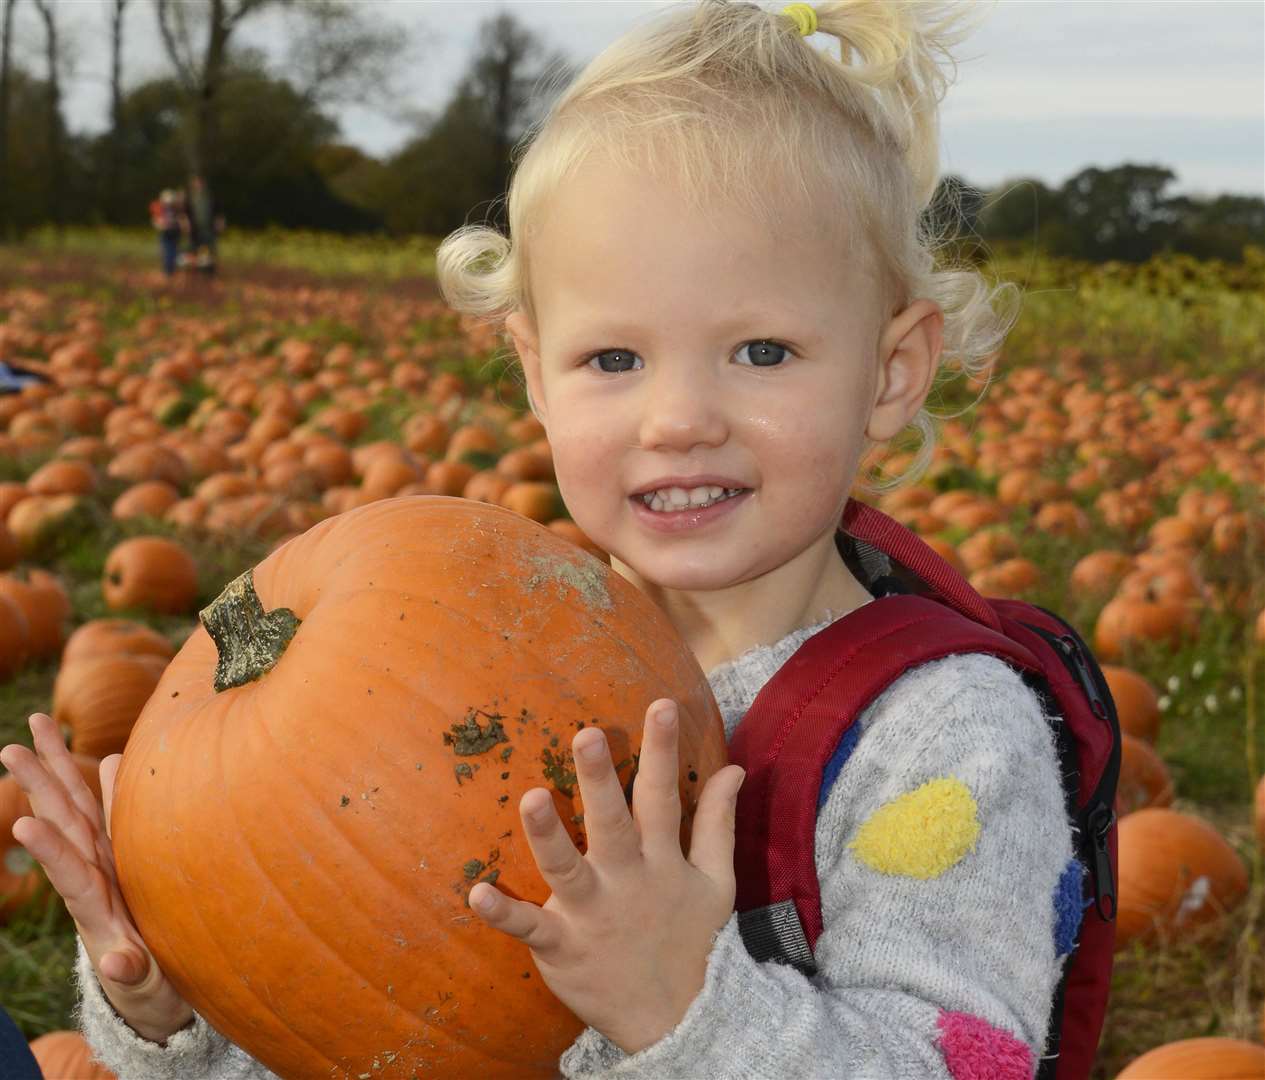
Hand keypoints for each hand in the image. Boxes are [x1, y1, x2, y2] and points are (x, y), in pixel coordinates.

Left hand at [1, 714, 193, 1043]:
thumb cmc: (152, 987)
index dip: (50, 849)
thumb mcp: (143, 985)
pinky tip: (110, 758)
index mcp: (97, 909)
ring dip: (59, 772)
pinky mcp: (129, 862)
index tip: (24, 823)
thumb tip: (117, 962)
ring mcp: (110, 866)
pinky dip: (114, 787)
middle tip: (10, 749)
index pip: (69, 873)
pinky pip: (120, 817)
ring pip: (82, 811)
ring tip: (39, 732)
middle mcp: (98, 878)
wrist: (159, 985)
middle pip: (65, 825)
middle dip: (40, 786)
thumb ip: (129, 968)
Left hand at [469, 699, 744, 1054]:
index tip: (660, 704)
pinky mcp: (561, 946)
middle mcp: (625, 880)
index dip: (662, 750)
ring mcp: (591, 914)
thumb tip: (734, 769)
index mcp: (661, 860)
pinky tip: (476, 893)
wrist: (678, 1020)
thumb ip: (717, 822)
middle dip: (599, 780)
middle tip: (586, 734)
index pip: (663, 796)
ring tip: (530, 798)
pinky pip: (529, 928)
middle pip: (612, 823)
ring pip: (566, 869)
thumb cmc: (692, 940)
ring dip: (547, 835)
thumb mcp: (716, 881)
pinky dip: (504, 913)